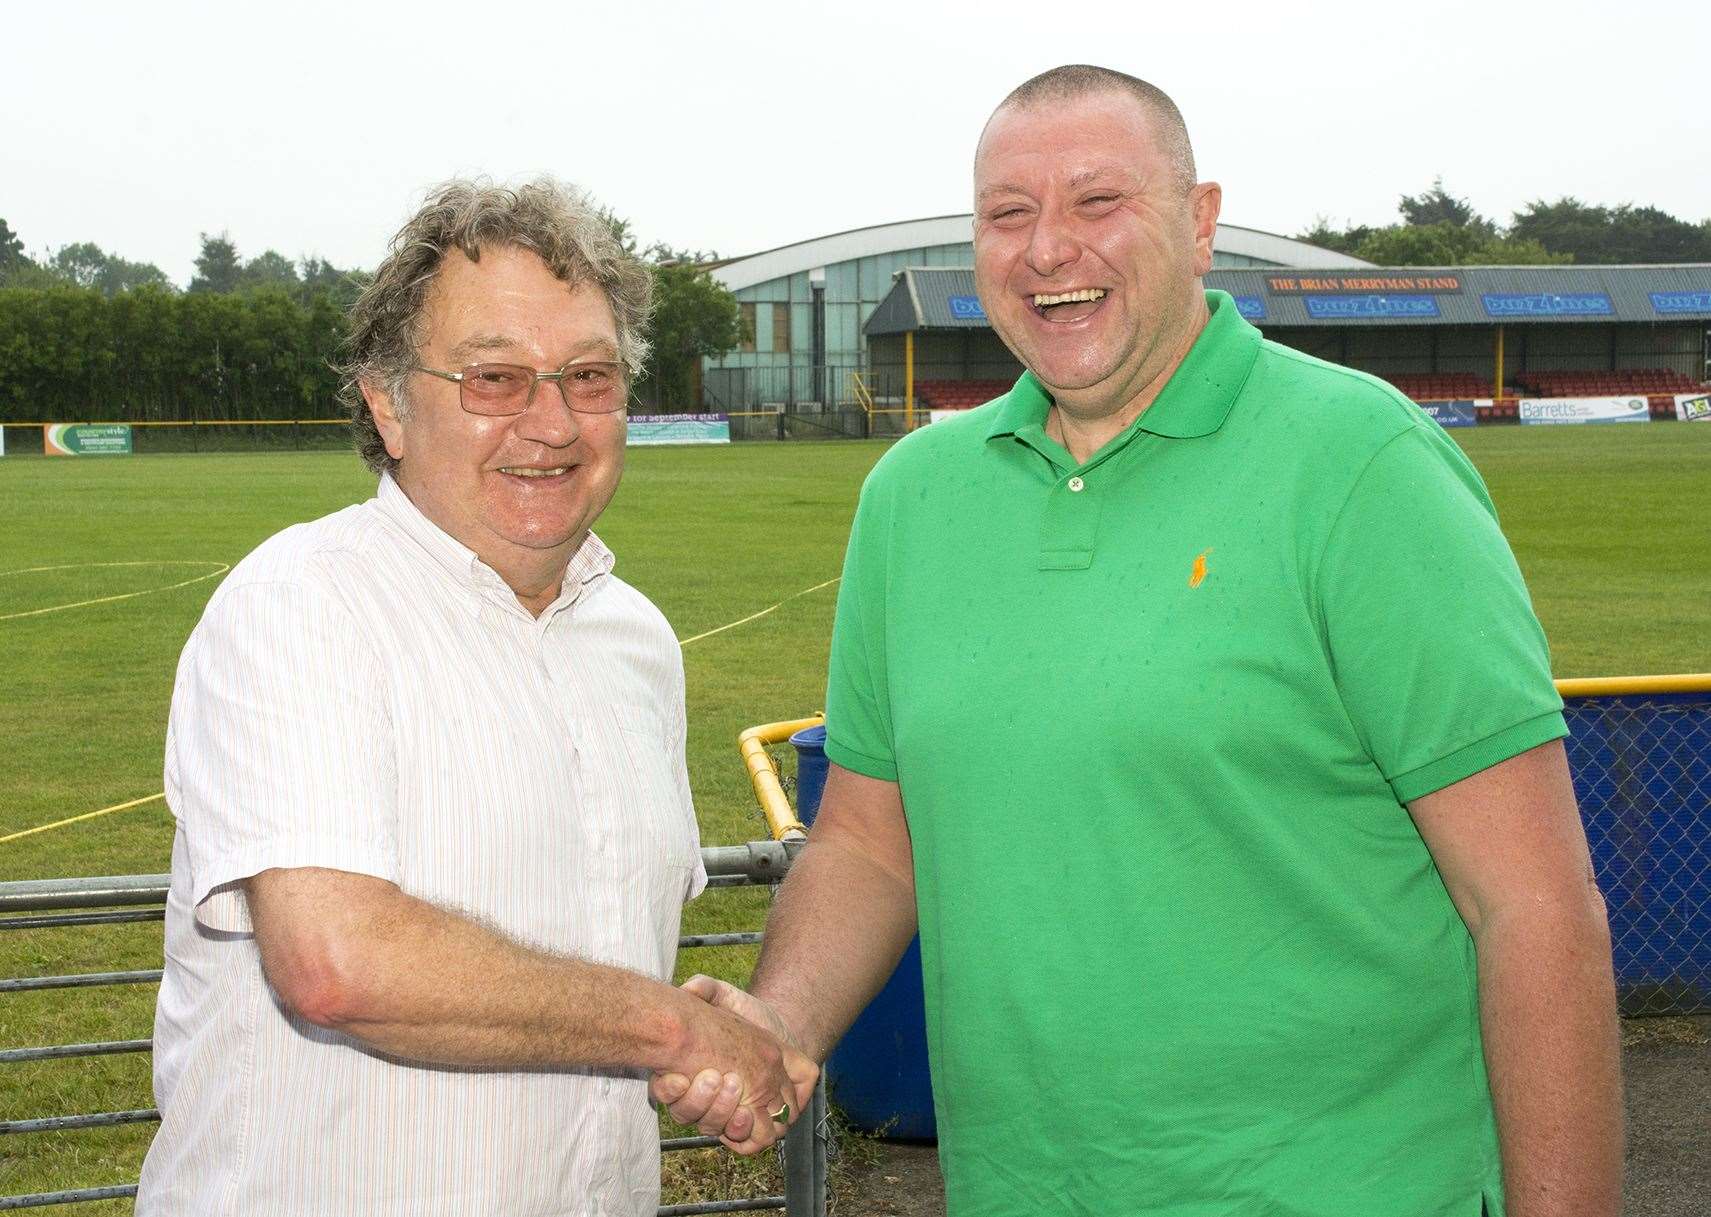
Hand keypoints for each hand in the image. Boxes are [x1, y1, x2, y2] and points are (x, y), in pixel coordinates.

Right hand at [651, 975, 817, 1153]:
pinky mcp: (754, 1124)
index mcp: (686, 1072)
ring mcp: (726, 1113)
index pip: (664, 1090)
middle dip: (700, 1101)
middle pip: (687, 1116)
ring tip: (737, 1096)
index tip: (677, 1077)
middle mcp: (702, 1098)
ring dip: (722, 1116)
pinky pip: (744, 1143)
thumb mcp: (727, 996)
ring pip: (713, 1129)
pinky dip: (744, 1134)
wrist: (784, 1032)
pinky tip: (748, 1114)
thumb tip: (687, 990)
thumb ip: (705, 988)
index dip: (667, 1089)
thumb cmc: (749, 1015)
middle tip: (718, 1078)